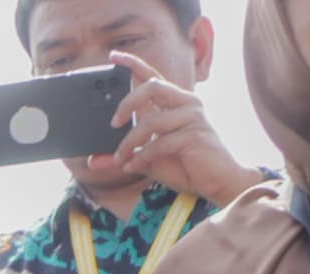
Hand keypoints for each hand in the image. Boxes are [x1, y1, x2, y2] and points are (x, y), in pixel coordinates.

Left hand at [109, 52, 259, 204]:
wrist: (216, 182)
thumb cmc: (184, 166)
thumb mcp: (147, 160)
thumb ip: (123, 155)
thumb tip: (92, 161)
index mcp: (175, 102)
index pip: (152, 76)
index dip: (133, 64)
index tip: (113, 56)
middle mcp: (185, 103)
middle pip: (151, 86)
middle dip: (127, 103)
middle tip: (113, 124)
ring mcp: (192, 117)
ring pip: (150, 121)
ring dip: (129, 143)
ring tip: (120, 160)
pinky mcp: (194, 135)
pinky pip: (159, 143)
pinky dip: (142, 157)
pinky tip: (133, 167)